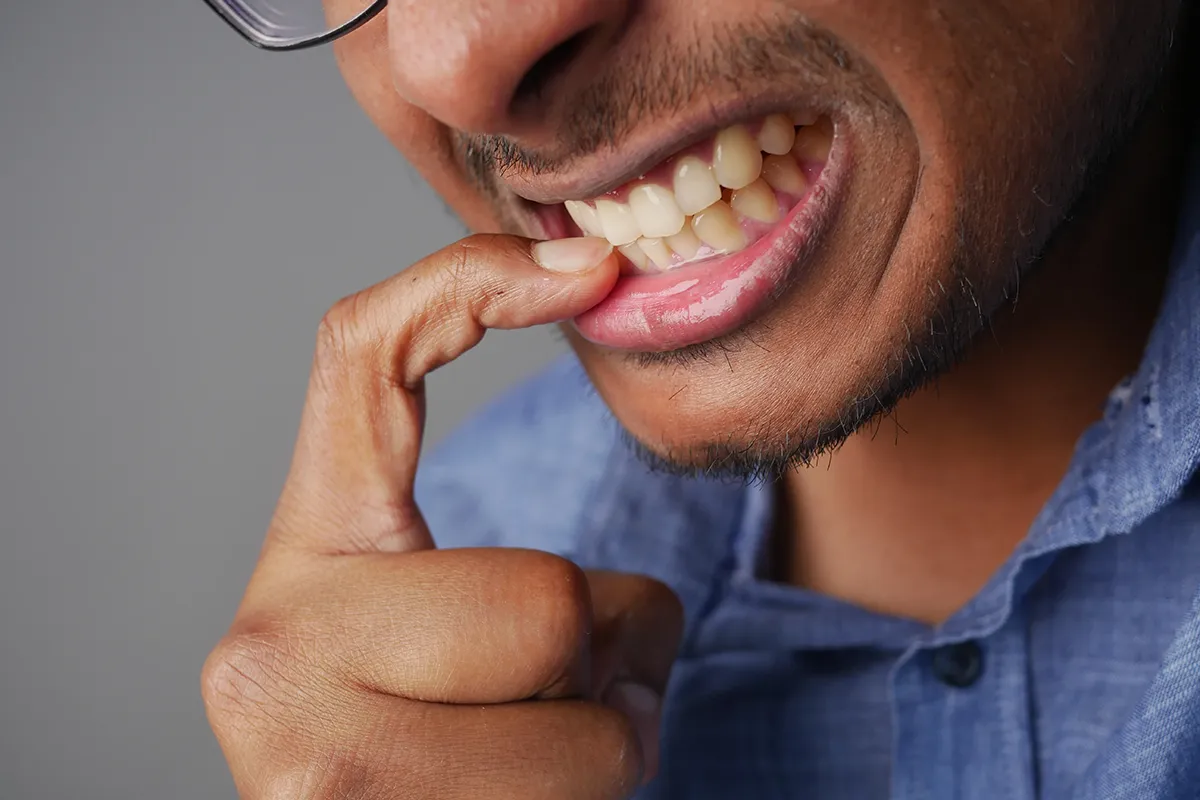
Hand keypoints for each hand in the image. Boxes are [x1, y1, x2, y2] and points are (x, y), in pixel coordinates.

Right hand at [201, 234, 684, 798]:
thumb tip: (644, 593)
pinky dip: (593, 798)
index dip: (473, 284)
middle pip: (551, 607)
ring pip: (591, 731)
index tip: (594, 269)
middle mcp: (271, 653)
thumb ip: (520, 576)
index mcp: (304, 554)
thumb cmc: (434, 746)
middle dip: (612, 656)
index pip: (363, 357)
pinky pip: (577, 797)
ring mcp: (307, 761)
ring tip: (539, 758)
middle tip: (575, 692)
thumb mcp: (458, 632)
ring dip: (611, 742)